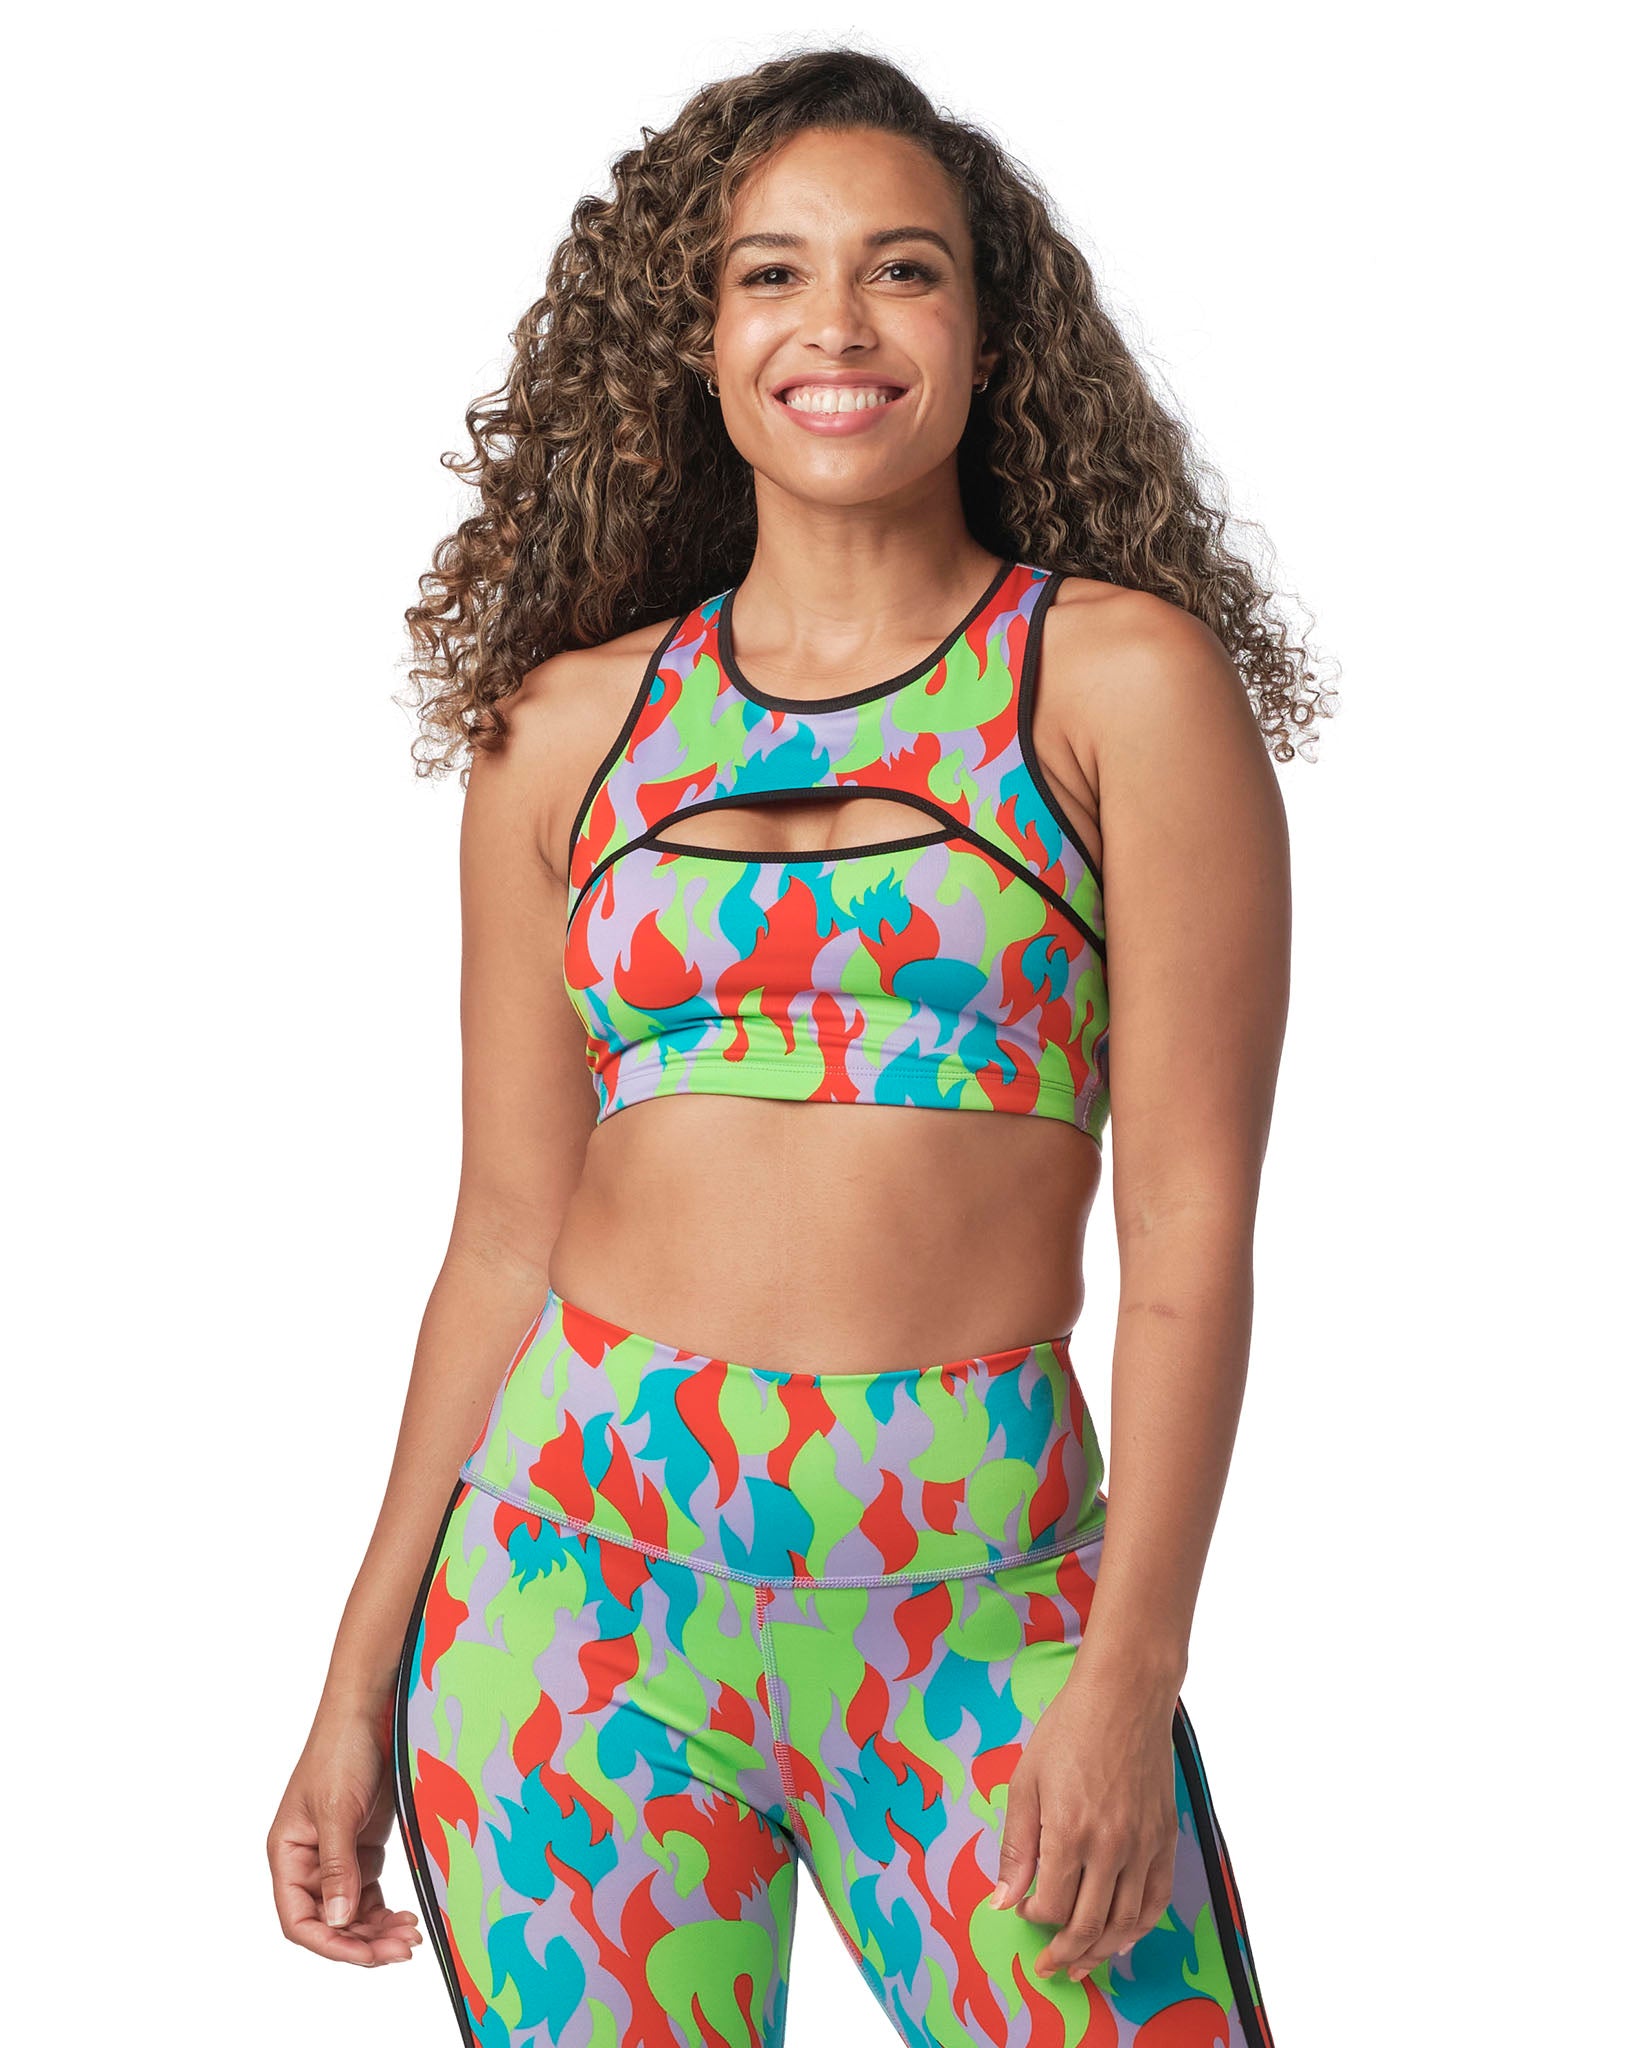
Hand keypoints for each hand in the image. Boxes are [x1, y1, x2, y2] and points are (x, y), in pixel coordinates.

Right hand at [267, 1699, 423, 1967]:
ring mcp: (337, 1853)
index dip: (330, 1943)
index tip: (365, 1955)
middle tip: (402, 1950)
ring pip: (352, 1911)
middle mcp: (308, 1860)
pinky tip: (406, 1918)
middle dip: (362, 1941)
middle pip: (329, 1921)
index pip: (299, 1919)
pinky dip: (385, 1909)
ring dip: (378, 1930)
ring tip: (410, 1938)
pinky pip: (369, 1891)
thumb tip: (337, 1921)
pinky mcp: (362, 1844)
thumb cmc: (340, 1750)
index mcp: (288, 1854)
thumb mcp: (336, 1810)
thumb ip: (337, 1867)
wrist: (370, 1710)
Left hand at [992, 1657, 1179, 1980]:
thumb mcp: (1026, 1781)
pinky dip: (1140, 1927)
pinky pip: (1157, 1899)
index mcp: (1069, 1832)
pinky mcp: (1165, 1838)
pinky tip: (1123, 1937)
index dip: (1034, 1918)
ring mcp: (1143, 1845)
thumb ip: (1016, 1846)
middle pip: (1089, 1925)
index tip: (1025, 1911)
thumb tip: (1003, 1900)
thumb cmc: (1069, 1730)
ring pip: (1126, 1923)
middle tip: (1049, 1967)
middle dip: (1064, 1954)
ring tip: (1082, 1965)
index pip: (1052, 1905)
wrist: (1124, 1697)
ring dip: (1102, 1952)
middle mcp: (1111, 1847)